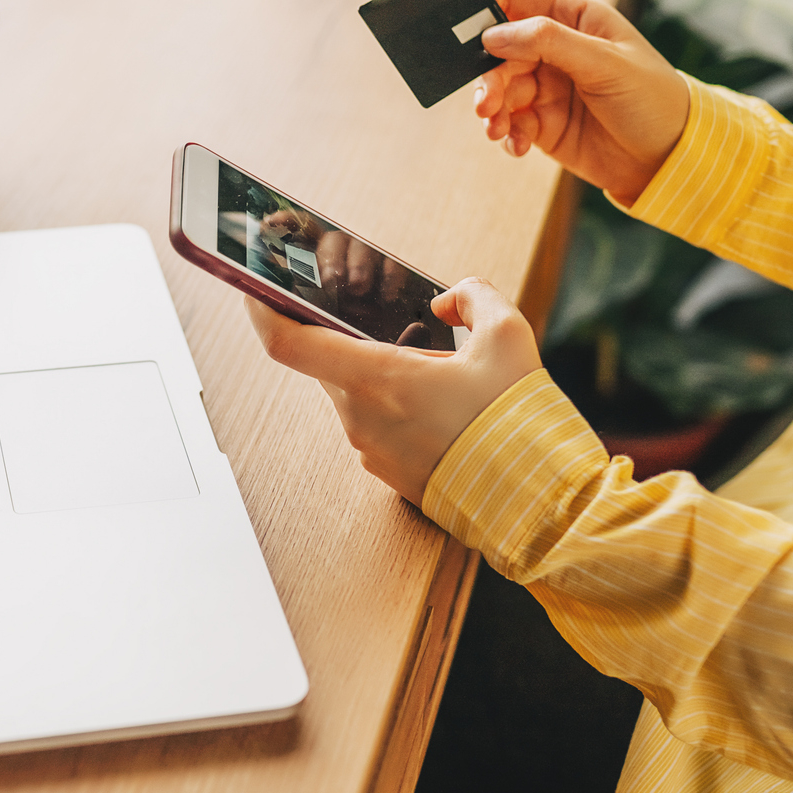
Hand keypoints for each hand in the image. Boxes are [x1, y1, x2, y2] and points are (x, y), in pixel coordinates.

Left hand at [247, 277, 540, 503]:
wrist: (538, 505)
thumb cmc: (519, 423)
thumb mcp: (508, 337)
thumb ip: (472, 297)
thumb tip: (443, 302)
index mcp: (378, 380)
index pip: (289, 344)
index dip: (261, 310)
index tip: (254, 287)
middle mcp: (361, 418)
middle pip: (332, 363)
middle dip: (358, 340)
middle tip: (405, 328)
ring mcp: (371, 451)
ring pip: (358, 395)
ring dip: (387, 376)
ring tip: (446, 376)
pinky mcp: (387, 475)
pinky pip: (377, 426)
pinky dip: (399, 408)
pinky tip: (448, 410)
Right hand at [474, 0, 690, 203]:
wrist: (670, 159)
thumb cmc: (652, 99)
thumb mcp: (604, 63)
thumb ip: (548, 42)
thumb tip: (493, 34)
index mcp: (574, 18)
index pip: (517, 0)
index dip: (485, 8)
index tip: (459, 27)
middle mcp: (556, 49)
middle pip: (500, 51)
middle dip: (489, 76)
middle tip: (486, 102)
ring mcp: (548, 87)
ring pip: (500, 89)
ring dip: (492, 108)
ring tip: (495, 129)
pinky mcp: (544, 124)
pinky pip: (510, 123)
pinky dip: (507, 134)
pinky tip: (516, 146)